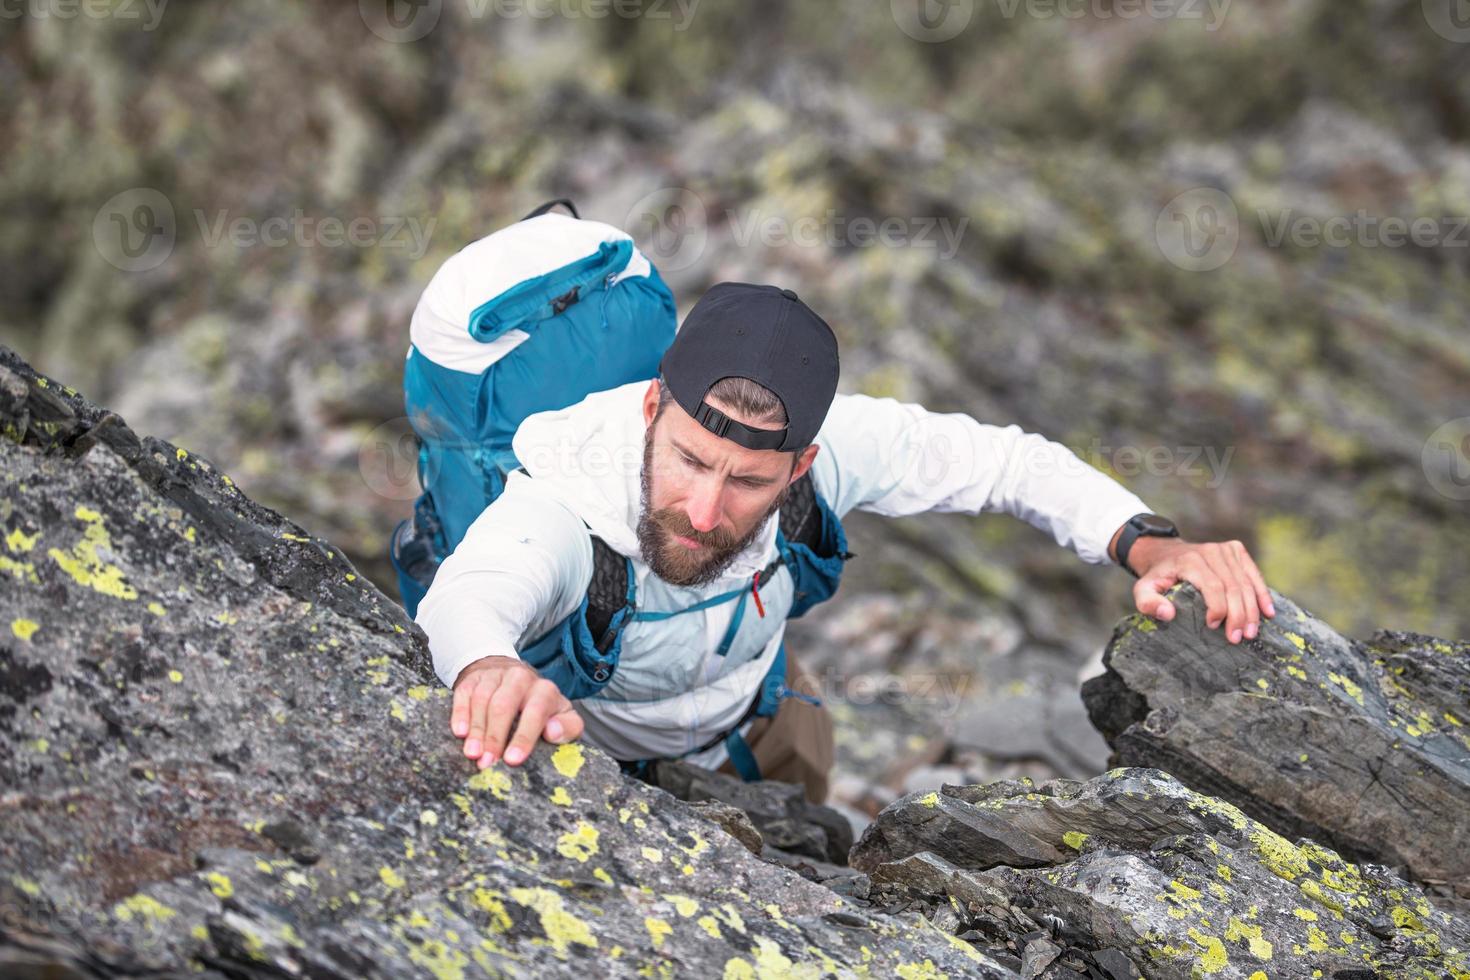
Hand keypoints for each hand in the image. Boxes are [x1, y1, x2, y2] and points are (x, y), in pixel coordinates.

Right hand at [450, 656, 583, 768]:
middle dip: (495, 737)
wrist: (511, 676)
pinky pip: (464, 694)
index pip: (535, 711)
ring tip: (473, 754)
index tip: (512, 760)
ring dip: (477, 730)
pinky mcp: (473, 678)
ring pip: (482, 700)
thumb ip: (568, 726)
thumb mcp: (562, 715)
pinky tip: (460, 733)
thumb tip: (553, 732)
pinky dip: (460, 714)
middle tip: (487, 763)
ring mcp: (494, 676)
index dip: (524, 737)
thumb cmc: (539, 706)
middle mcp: (520, 678)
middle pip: (504, 706)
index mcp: (545, 690)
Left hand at [1127, 537, 1275, 644]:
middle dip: (1238, 616)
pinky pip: (1254, 574)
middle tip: (1238, 638)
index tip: (1213, 627)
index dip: (1218, 609)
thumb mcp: (1142, 589)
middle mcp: (1211, 551)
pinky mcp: (1236, 550)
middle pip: (1233, 587)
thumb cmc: (1157, 576)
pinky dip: (1262, 594)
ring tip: (1251, 633)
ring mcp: (1226, 549)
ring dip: (1252, 610)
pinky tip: (1268, 612)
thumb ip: (1148, 603)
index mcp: (1190, 561)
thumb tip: (1168, 614)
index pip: (1212, 586)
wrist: (1165, 553)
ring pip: (1246, 583)